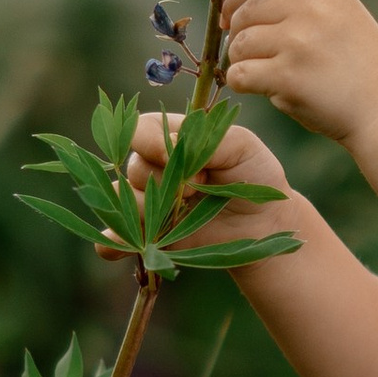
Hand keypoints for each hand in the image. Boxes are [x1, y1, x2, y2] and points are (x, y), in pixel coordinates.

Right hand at [107, 106, 292, 256]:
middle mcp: (158, 167)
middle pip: (131, 166)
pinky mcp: (149, 232)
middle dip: (161, 180)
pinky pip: (114, 235)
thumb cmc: (256, 177)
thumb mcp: (241, 144)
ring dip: (142, 208)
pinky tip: (126, 246)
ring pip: (119, 198)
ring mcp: (151, 201)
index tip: (174, 158)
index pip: (141, 130)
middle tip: (194, 191)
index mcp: (175, 139)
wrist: (264, 225)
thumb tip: (170, 147)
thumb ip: (206, 137)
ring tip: (176, 215)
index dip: (150, 143)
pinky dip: (113, 239)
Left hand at [215, 0, 377, 149]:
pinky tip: (256, 90)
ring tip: (259, 75)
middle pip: (247, 12)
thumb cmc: (363, 73)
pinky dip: (240, 83)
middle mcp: (311, 9)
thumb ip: (303, 8)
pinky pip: (240, 74)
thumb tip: (242, 11)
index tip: (230, 20)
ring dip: (241, 61)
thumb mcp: (343, 20)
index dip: (239, 2)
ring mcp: (298, 41)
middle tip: (244, 54)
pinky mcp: (287, 76)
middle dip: (238, 34)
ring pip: (240, 44)